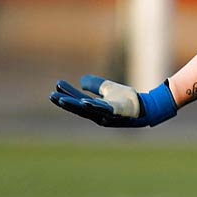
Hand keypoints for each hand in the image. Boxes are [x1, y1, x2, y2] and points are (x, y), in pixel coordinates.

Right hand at [50, 75, 175, 127]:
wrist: (145, 106)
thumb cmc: (127, 99)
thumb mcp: (108, 88)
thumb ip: (95, 85)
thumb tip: (81, 80)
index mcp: (95, 109)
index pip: (77, 101)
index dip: (67, 94)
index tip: (56, 85)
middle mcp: (99, 114)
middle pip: (78, 108)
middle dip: (65, 102)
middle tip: (51, 95)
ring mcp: (108, 115)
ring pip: (88, 111)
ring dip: (74, 105)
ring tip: (61, 100)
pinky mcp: (118, 113)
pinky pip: (105, 110)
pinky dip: (95, 107)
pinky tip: (86, 102)